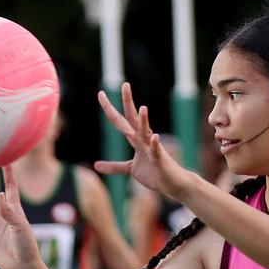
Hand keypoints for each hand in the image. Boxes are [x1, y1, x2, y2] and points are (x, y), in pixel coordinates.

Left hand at [94, 83, 190, 199]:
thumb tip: (96, 165)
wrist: (173, 184)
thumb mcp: (131, 169)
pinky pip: (157, 151)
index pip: (121, 121)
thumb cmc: (154, 174)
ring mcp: (152, 149)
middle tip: (125, 84)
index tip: (101, 93)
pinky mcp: (160, 160)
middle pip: (133, 119)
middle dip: (128, 102)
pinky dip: (155, 145)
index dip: (110, 108)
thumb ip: (114, 166)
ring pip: (146, 133)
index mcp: (136, 140)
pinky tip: (154, 137)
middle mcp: (144, 140)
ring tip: (142, 108)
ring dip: (143, 121)